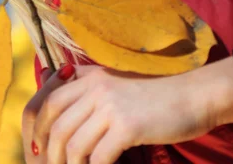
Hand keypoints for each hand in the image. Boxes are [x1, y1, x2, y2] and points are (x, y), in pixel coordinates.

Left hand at [22, 64, 213, 163]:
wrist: (192, 95)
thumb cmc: (153, 94)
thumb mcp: (115, 82)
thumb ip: (88, 87)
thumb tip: (60, 96)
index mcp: (89, 77)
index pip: (51, 100)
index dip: (41, 126)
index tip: (40, 146)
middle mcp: (95, 87)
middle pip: (57, 123)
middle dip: (51, 151)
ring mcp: (111, 106)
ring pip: (75, 143)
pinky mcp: (127, 126)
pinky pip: (99, 156)